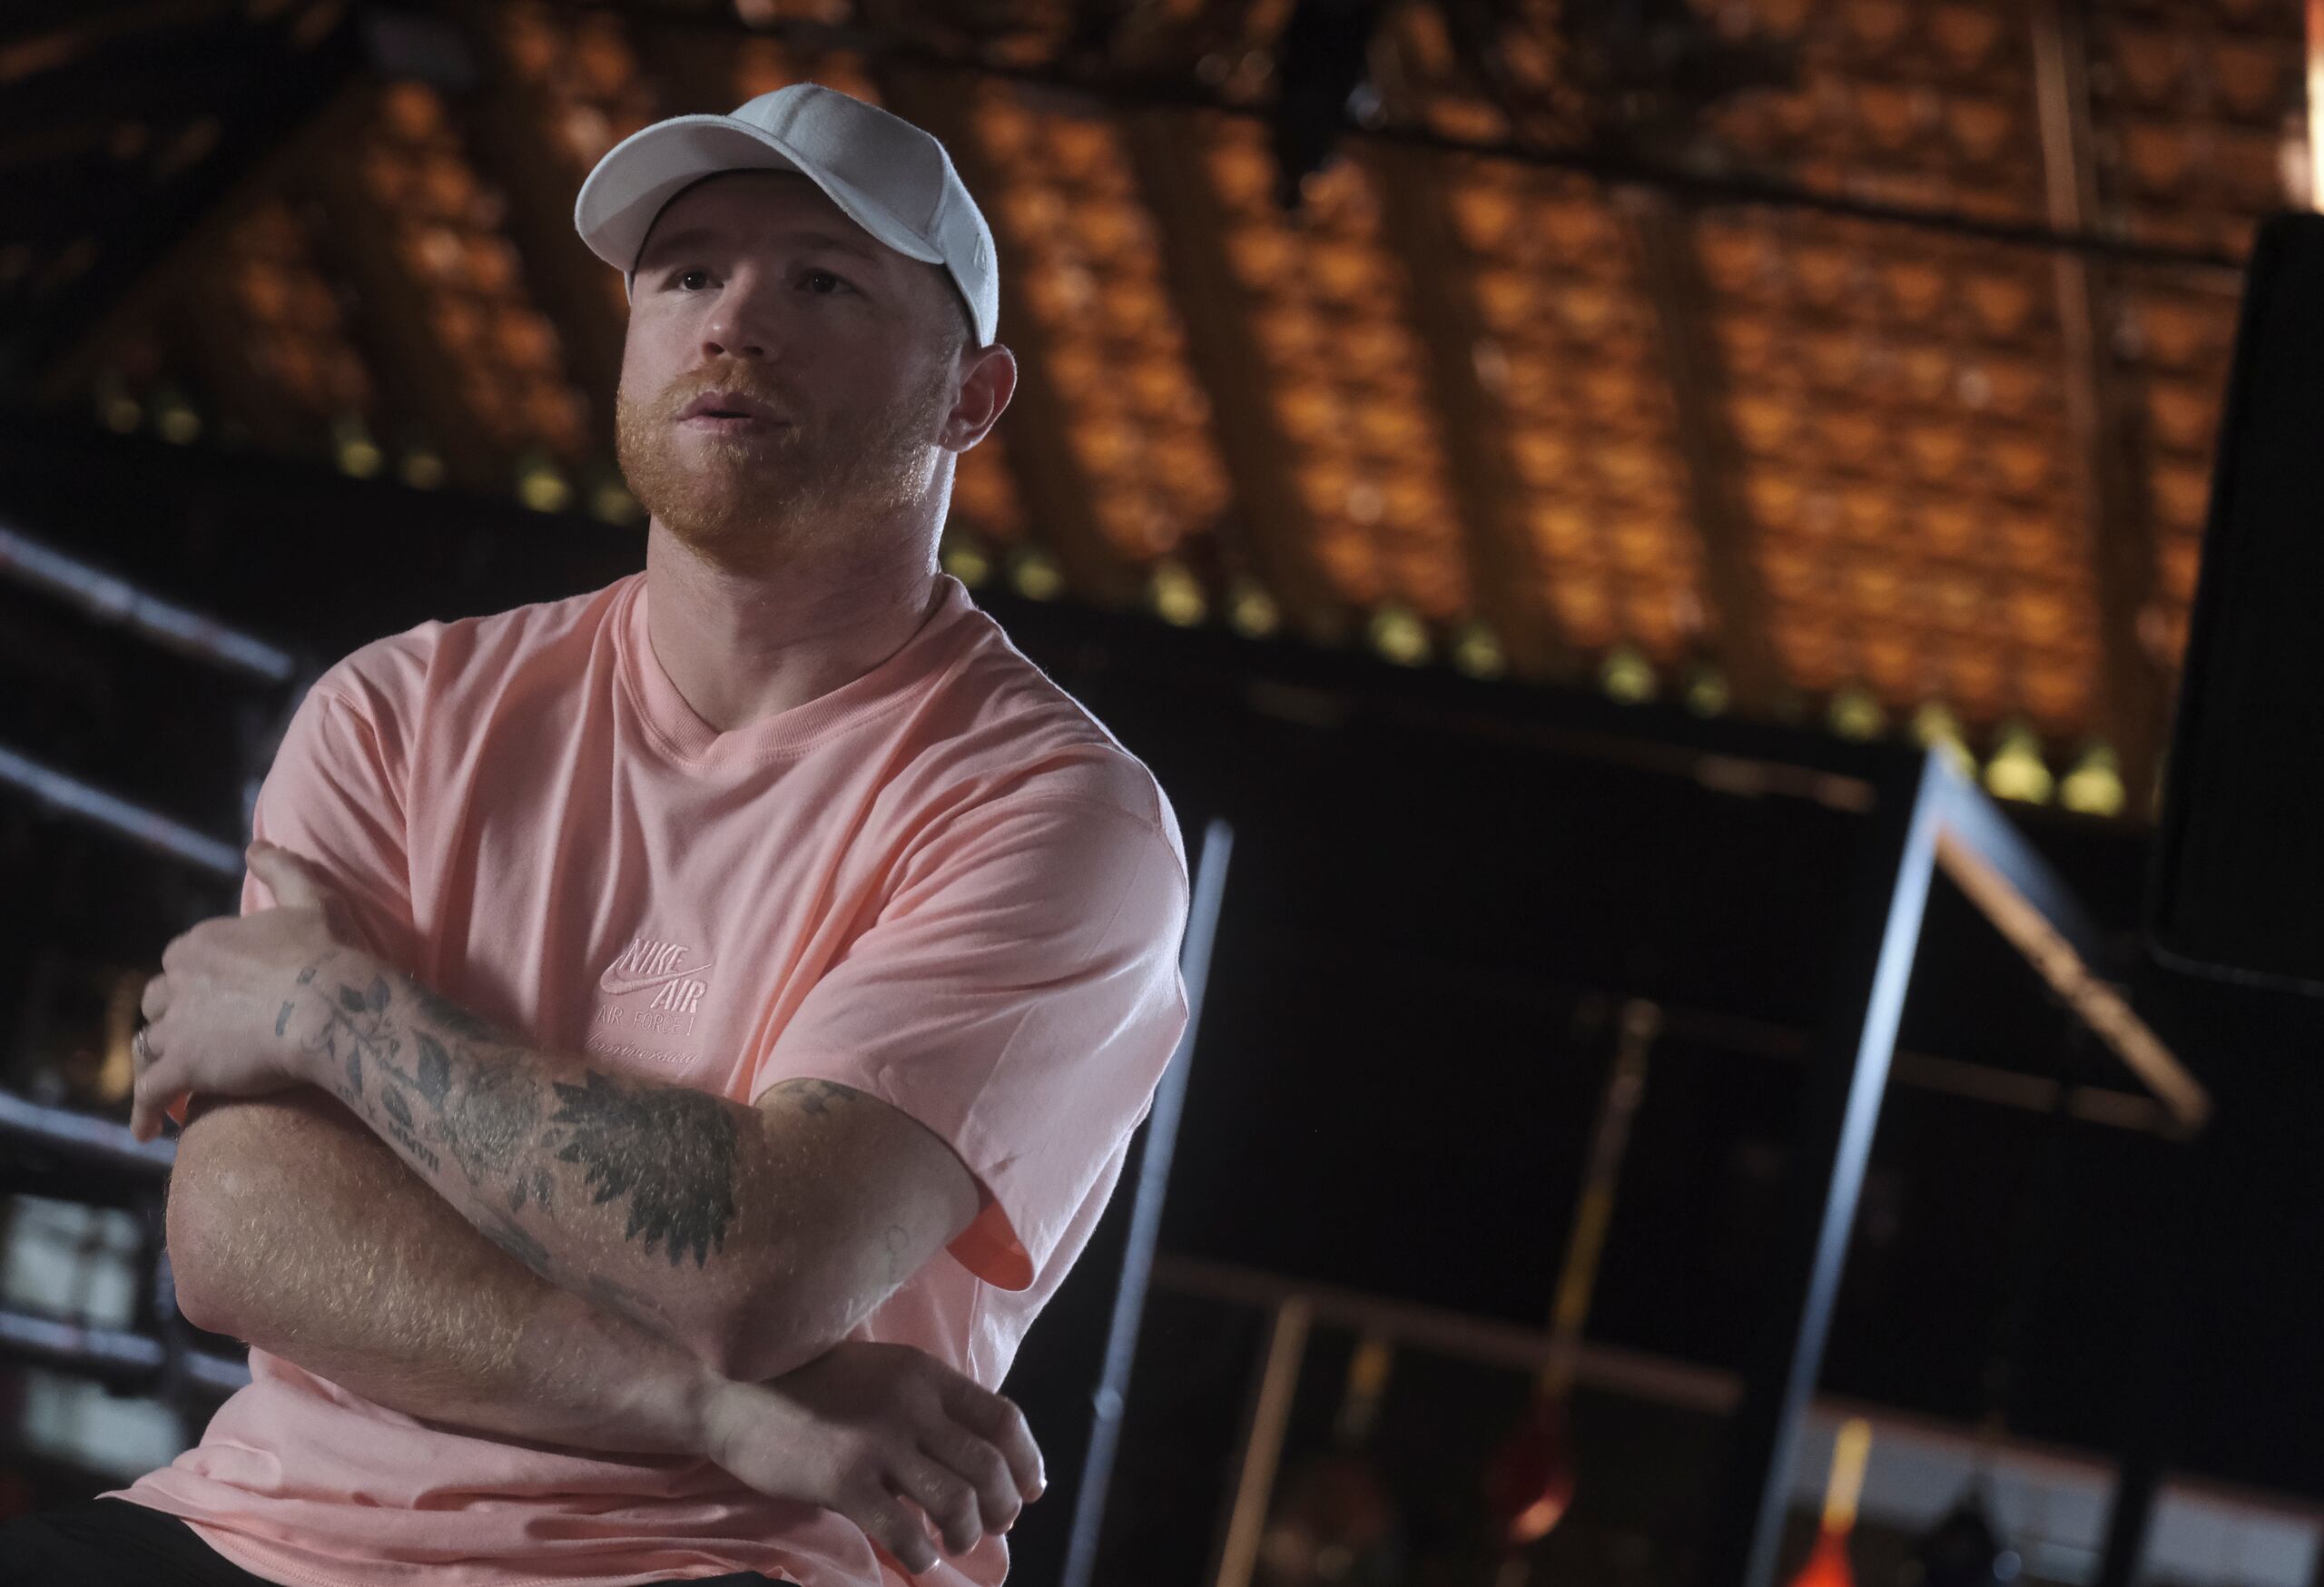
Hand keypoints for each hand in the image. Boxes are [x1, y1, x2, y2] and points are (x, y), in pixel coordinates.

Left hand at [131, 841, 366, 1140]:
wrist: (334, 1007)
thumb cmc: (330, 953)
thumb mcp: (312, 897)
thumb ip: (281, 868)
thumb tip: (255, 846)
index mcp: (204, 941)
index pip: (182, 960)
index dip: (197, 981)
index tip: (217, 998)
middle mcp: (180, 979)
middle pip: (156, 1002)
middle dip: (171, 1018)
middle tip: (194, 1040)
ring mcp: (180, 1025)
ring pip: (150, 1046)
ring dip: (160, 1062)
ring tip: (173, 1085)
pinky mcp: (184, 1067)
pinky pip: (150, 1094)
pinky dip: (144, 1111)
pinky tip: (145, 1131)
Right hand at [700, 1341, 1044, 1574]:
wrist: (737, 1393)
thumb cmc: (813, 1388)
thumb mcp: (883, 1375)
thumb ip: (927, 1405)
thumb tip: (978, 1456)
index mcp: (926, 1374)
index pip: (1003, 1418)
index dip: (1027, 1460)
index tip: (1030, 1490)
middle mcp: (911, 1403)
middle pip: (987, 1465)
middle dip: (1003, 1506)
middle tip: (996, 1526)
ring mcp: (877, 1441)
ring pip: (955, 1501)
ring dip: (966, 1533)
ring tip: (955, 1543)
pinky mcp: (843, 1479)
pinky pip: (903, 1529)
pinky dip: (922, 1553)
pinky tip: (919, 1558)